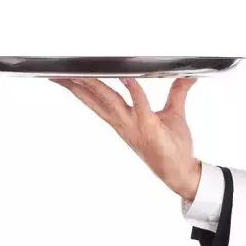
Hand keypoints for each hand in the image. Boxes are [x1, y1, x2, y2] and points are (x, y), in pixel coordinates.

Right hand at [49, 77, 201, 200]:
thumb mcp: (174, 113)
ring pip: (110, 102)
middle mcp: (125, 124)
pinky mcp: (150, 127)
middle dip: (77, 87)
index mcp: (125, 121)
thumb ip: (177, 92)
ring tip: (79, 74)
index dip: (82, 91)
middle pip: (97, 101)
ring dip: (95, 87)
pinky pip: (140, 104)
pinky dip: (133, 90)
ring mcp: (135, 126)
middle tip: (58, 74)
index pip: (99, 102)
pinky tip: (125, 78)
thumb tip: (187, 76)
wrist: (182, 171)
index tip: (67, 79)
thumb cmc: (174, 147)